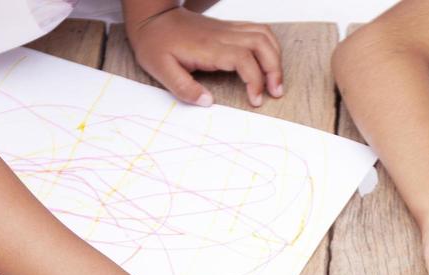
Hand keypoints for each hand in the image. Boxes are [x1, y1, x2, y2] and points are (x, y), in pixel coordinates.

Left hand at [126, 7, 282, 108]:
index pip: (244, 59)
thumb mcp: (160, 69)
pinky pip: (258, 31)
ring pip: (264, 35)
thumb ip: (183, 88)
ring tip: (275, 81)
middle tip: (275, 92)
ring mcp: (227, 29)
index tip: (254, 100)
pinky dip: (269, 46)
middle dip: (274, 70)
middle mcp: (222, 35)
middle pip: (261, 44)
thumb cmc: (156, 43)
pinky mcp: (229, 28)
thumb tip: (207, 102)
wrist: (152, 18)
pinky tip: (268, 63)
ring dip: (275, 58)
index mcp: (209, 47)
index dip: (255, 81)